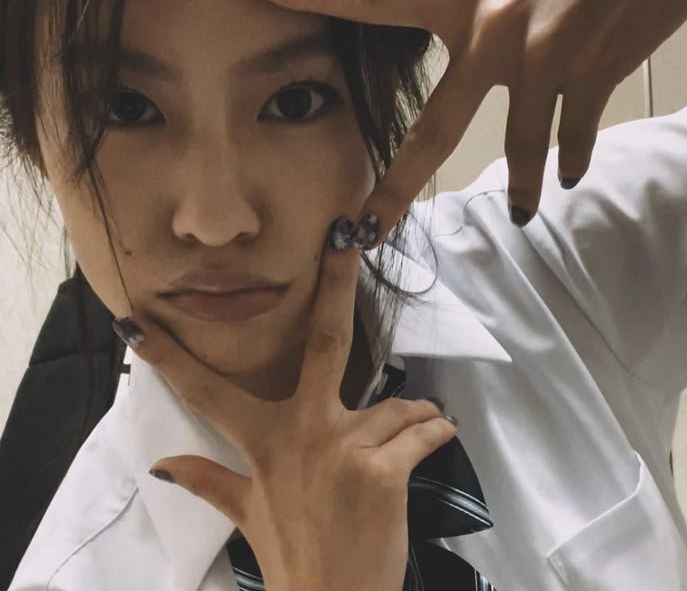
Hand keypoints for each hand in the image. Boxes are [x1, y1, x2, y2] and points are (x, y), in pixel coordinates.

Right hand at [112, 220, 456, 590]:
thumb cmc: (291, 555)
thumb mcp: (246, 514)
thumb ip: (208, 481)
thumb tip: (161, 464)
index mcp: (263, 441)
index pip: (207, 393)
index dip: (171, 359)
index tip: (138, 325)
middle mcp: (303, 432)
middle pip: (326, 342)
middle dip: (335, 285)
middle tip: (342, 238)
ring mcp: (345, 448)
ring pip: (396, 405)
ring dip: (410, 418)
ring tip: (414, 433)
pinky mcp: (385, 469)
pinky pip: (422, 431)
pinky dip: (436, 432)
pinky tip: (441, 434)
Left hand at [240, 0, 686, 231]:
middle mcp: (498, 33)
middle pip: (435, 126)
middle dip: (396, 186)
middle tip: (363, 230)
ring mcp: (547, 62)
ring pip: (520, 146)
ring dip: (519, 186)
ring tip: (518, 215)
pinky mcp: (593, 79)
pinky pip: (571, 137)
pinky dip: (569, 161)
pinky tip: (566, 178)